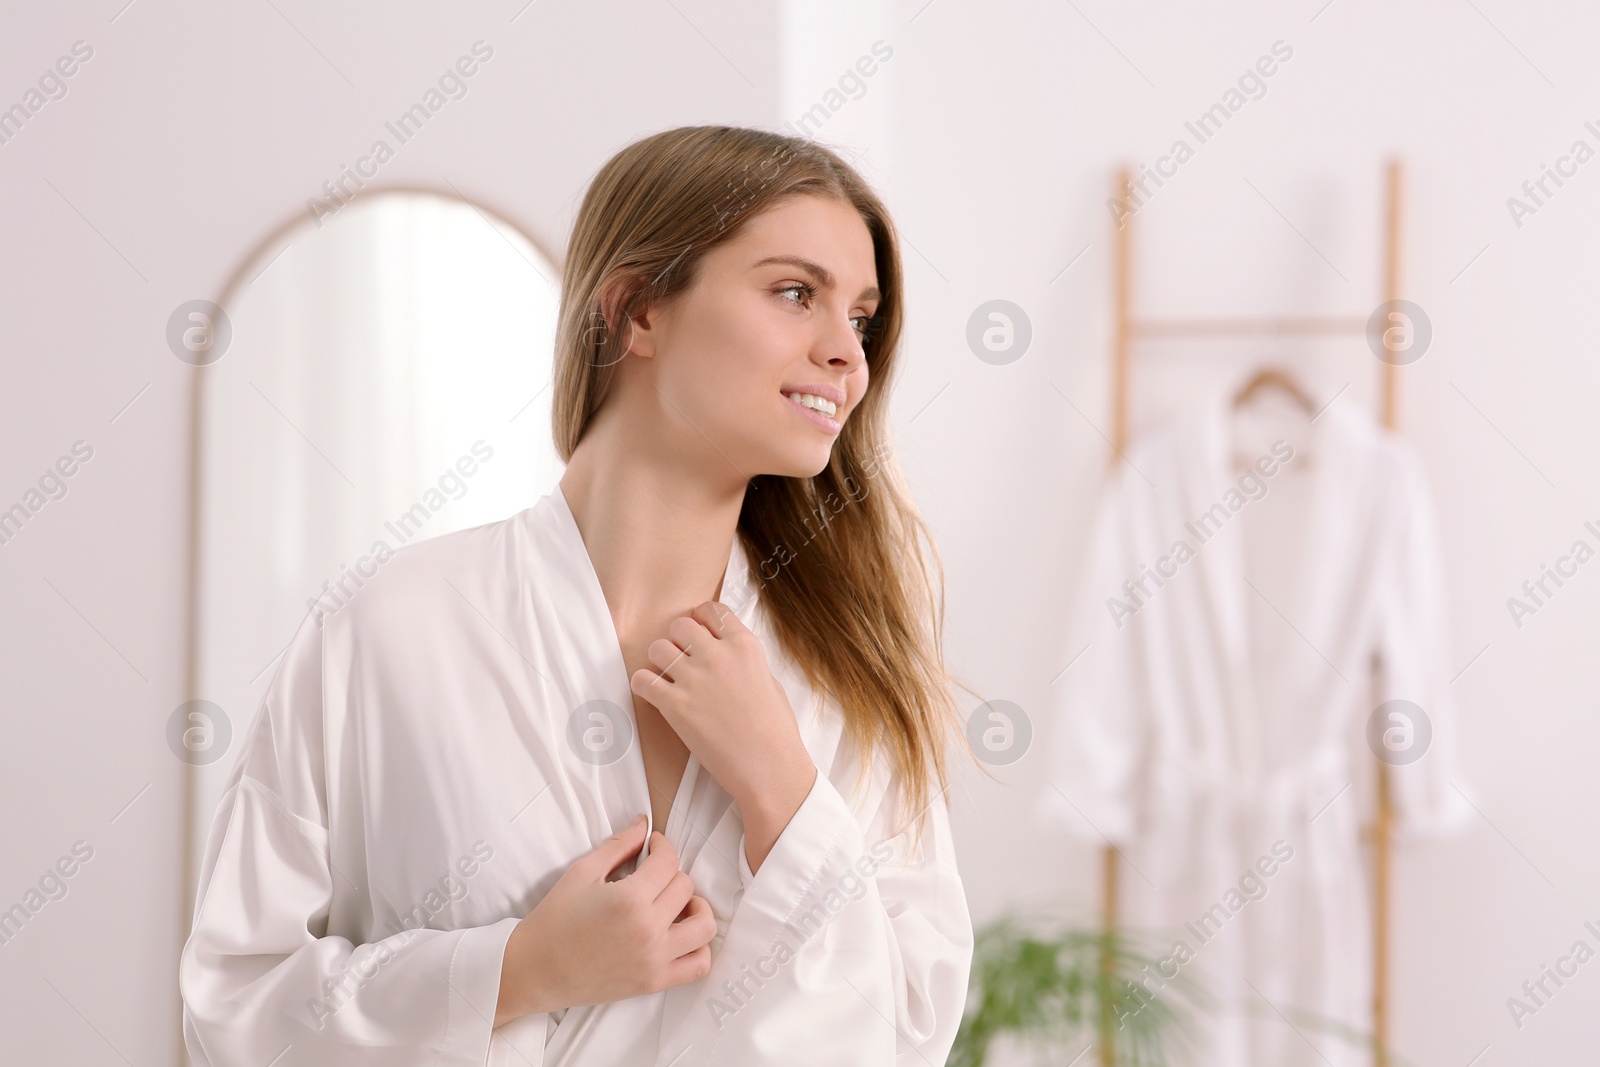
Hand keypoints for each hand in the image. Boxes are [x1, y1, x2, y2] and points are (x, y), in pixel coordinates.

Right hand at [495, 815, 715, 1026]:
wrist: (535, 970)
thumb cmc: (554, 921)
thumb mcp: (581, 872)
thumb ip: (618, 845)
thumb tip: (644, 823)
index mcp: (629, 899)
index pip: (668, 861)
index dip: (662, 846)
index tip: (654, 846)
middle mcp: (647, 929)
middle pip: (686, 887)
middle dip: (671, 874)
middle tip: (654, 875)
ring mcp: (654, 959)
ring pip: (704, 926)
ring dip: (697, 908)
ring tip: (677, 905)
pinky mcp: (653, 982)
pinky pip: (698, 966)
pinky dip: (700, 949)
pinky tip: (681, 935)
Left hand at [629, 601, 817, 868]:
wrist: (769, 767)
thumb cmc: (776, 731)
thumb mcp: (769, 682)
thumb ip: (744, 662)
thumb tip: (726, 658)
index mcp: (745, 646)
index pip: (712, 611)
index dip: (700, 620)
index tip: (697, 632)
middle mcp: (718, 655)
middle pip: (679, 625)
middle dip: (678, 640)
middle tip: (682, 658)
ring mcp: (694, 678)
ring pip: (657, 648)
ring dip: (659, 661)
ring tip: (668, 678)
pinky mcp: (675, 705)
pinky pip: (642, 680)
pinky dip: (644, 686)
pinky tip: (655, 695)